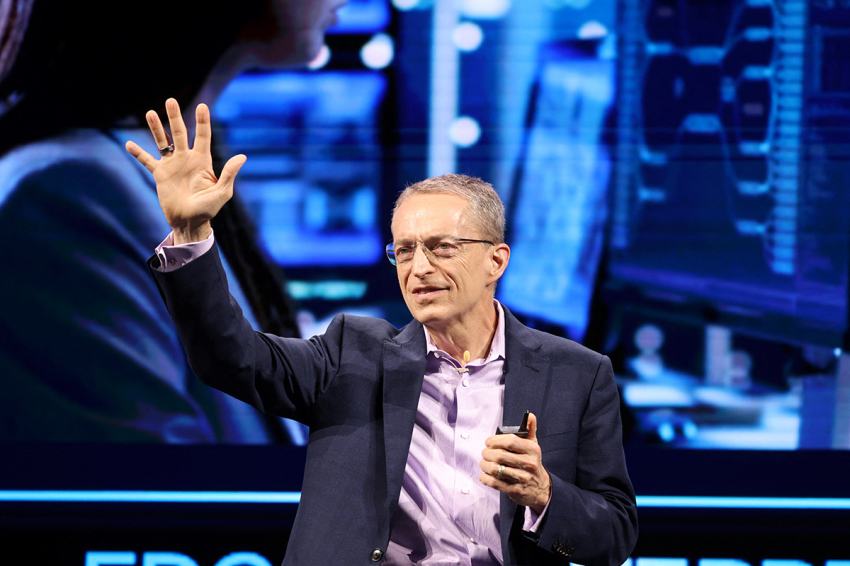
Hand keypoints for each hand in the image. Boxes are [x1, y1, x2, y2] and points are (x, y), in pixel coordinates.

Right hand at [125, 98, 245, 243]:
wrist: (190, 222)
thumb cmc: (208, 209)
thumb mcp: (222, 192)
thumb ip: (229, 174)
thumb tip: (242, 157)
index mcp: (203, 161)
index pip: (203, 136)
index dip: (202, 121)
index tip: (202, 106)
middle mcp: (187, 159)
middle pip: (180, 133)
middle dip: (175, 117)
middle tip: (171, 100)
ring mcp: (172, 165)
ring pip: (163, 142)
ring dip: (157, 128)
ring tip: (150, 113)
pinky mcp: (160, 174)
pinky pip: (147, 161)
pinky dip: (138, 153)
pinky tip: (129, 144)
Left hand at [479, 412, 550, 513]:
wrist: (541, 489)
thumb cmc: (532, 463)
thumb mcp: (533, 446)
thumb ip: (530, 430)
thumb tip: (531, 416)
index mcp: (532, 450)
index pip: (510, 441)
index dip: (495, 440)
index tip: (488, 442)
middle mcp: (528, 463)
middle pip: (500, 455)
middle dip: (487, 453)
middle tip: (484, 453)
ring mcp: (521, 478)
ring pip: (495, 469)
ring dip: (484, 465)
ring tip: (484, 463)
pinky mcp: (514, 490)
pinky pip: (494, 483)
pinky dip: (485, 478)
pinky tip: (484, 475)